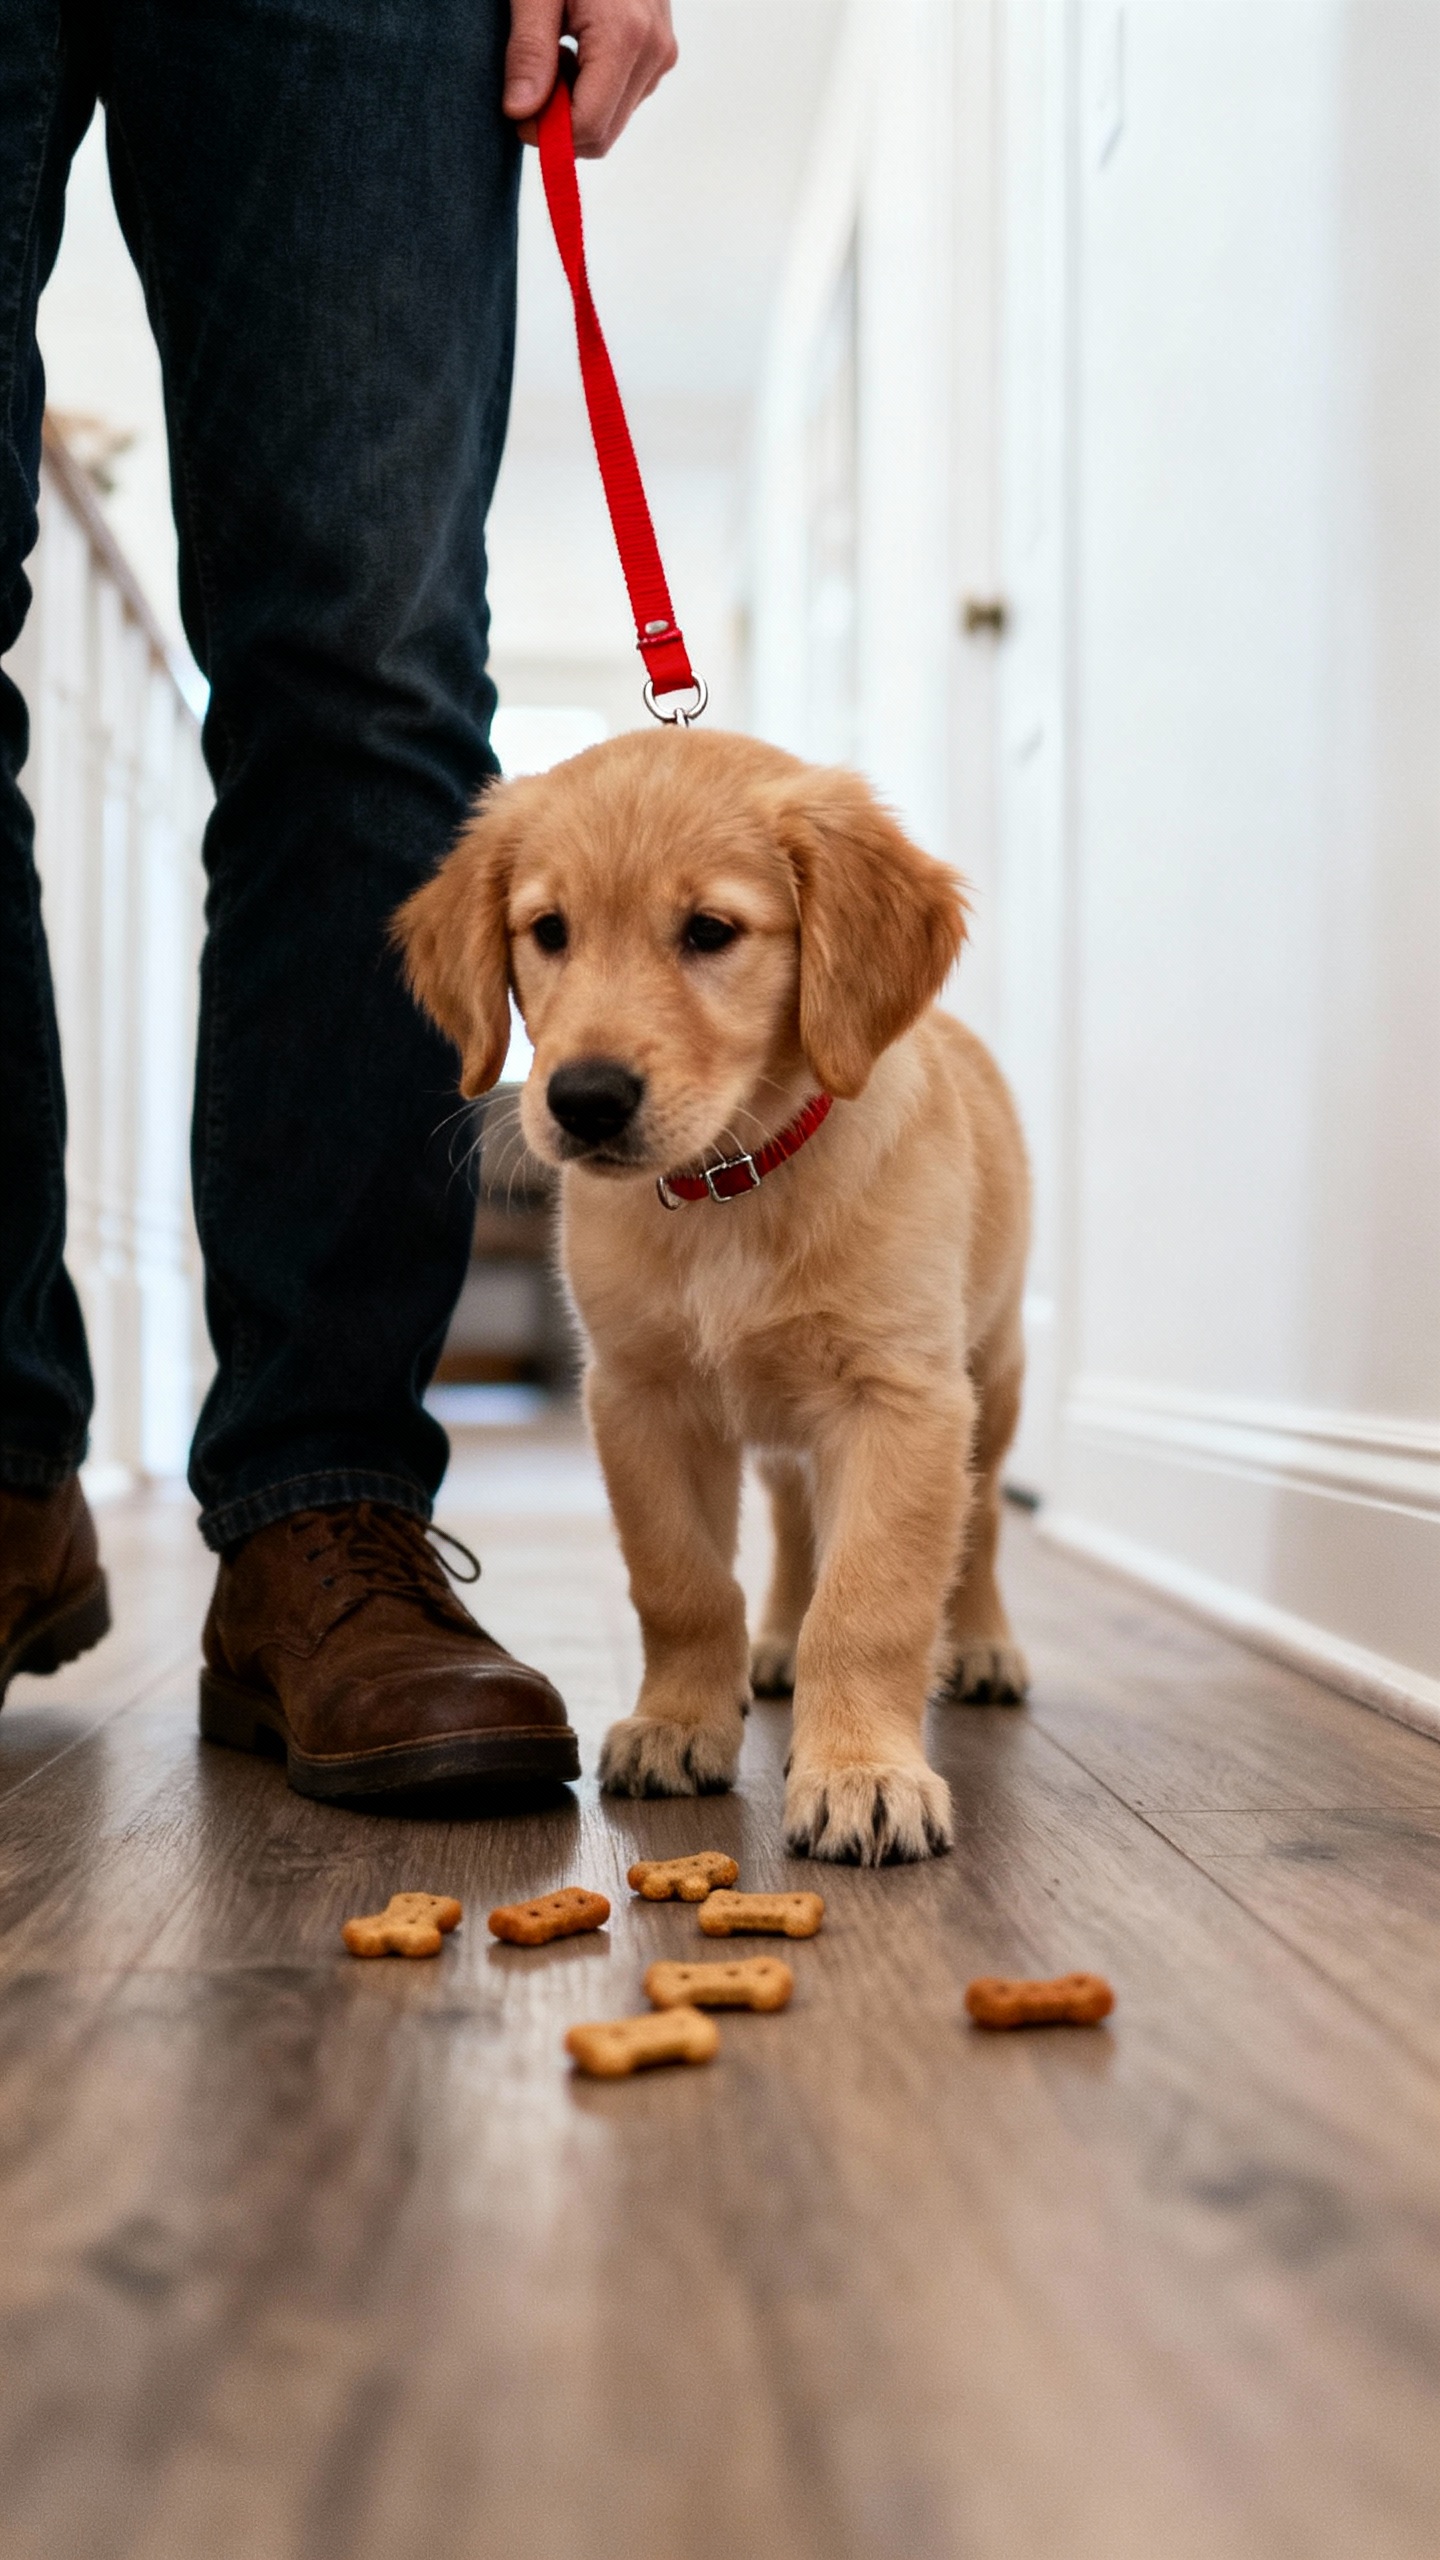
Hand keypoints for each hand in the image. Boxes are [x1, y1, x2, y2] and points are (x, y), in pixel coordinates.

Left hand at [504, 0, 677, 158]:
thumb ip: (529, 50)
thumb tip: (520, 113)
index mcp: (625, 37)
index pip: (589, 126)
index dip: (547, 134)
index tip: (516, 113)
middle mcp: (654, 52)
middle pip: (604, 134)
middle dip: (561, 123)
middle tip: (532, 80)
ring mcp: (662, 54)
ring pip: (613, 120)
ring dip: (576, 105)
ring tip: (556, 52)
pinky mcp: (661, 52)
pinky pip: (624, 97)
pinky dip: (593, 89)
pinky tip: (576, 49)